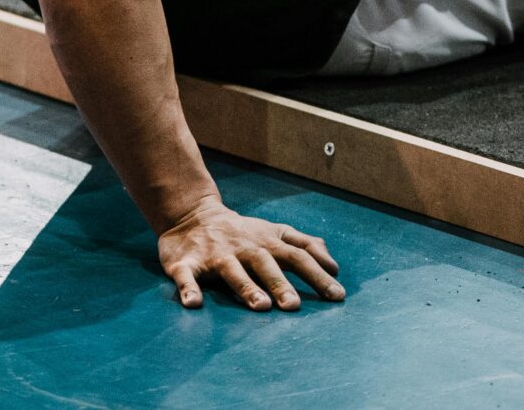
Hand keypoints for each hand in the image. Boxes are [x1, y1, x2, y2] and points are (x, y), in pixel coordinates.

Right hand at [157, 199, 343, 311]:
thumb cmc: (241, 232)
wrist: (191, 215)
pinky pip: (187, 275)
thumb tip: (333, 266)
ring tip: (261, 307)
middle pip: (265, 263)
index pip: (298, 256)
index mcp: (267, 242)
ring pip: (232, 270)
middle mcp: (244, 247)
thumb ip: (304, 245)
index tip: (337, 296)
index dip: (318, 274)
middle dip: (280, 283)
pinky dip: (189, 289)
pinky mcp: (186, 262)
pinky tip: (194, 304)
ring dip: (246, 287)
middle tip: (294, 306)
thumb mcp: (274, 232)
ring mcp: (215, 255)